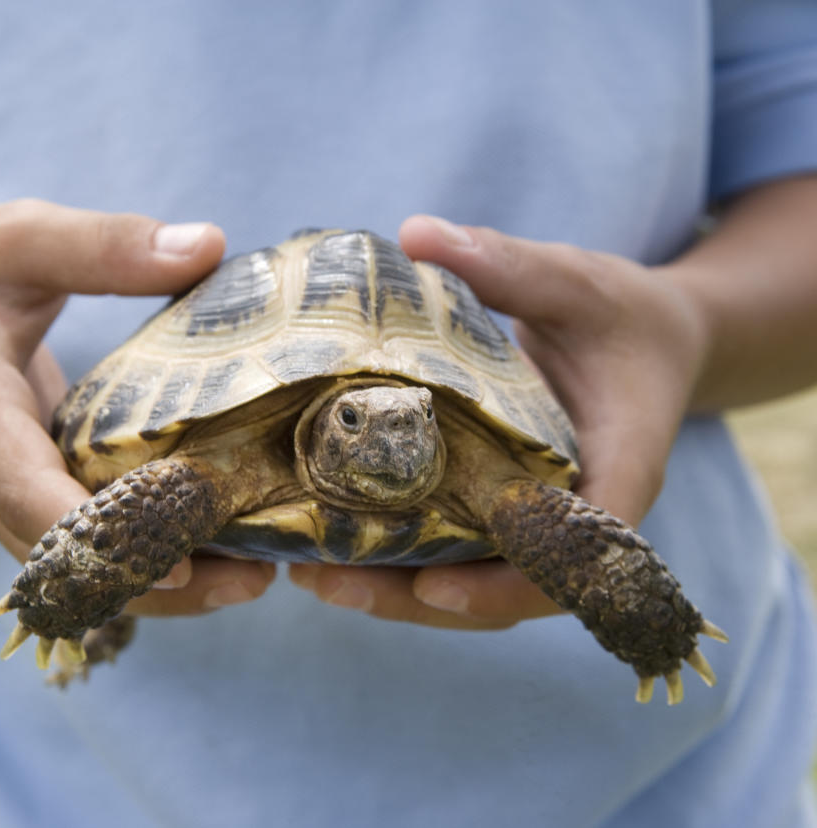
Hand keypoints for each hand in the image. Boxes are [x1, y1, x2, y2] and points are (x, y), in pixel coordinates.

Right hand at [0, 200, 276, 614]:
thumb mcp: (14, 240)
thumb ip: (102, 245)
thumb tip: (208, 245)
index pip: (20, 485)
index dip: (95, 530)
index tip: (173, 563)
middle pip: (68, 557)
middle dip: (159, 577)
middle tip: (258, 578)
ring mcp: (5, 500)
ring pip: (84, 571)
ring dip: (167, 586)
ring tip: (257, 577)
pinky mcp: (30, 500)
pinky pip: (91, 549)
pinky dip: (152, 558)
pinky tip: (222, 548)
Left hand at [290, 214, 704, 628]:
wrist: (648, 342)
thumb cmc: (621, 315)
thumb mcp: (577, 283)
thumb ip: (510, 266)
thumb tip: (417, 234)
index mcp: (618, 466)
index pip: (576, 552)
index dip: (508, 585)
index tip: (433, 589)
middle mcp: (580, 511)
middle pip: (507, 588)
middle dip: (418, 600)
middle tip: (327, 582)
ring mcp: (542, 517)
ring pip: (477, 582)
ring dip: (397, 592)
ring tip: (311, 574)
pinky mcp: (509, 505)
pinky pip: (463, 550)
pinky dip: (405, 558)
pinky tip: (337, 542)